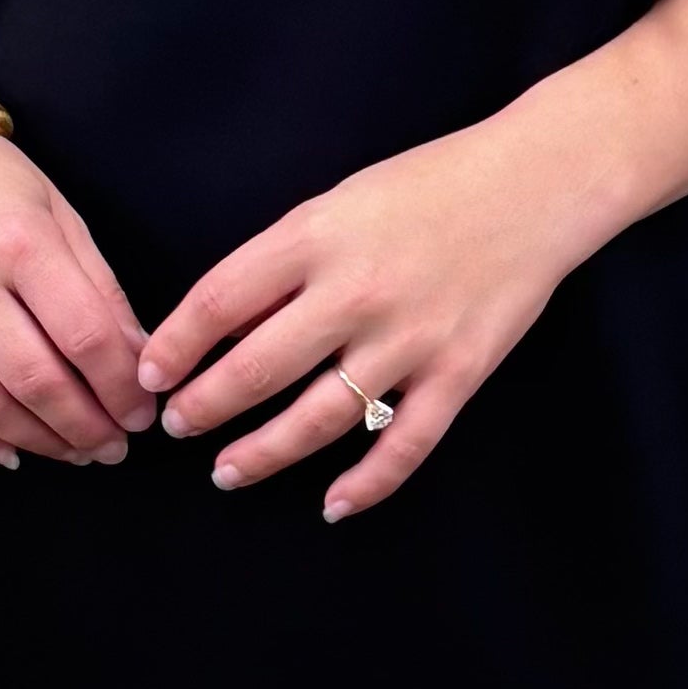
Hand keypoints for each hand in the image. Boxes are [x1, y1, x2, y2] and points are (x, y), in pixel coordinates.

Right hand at [0, 139, 152, 468]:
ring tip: (73, 451)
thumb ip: (100, 291)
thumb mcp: (60, 216)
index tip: (142, 415)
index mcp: (19, 241)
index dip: (121, 389)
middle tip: (114, 448)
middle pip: (35, 382)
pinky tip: (10, 452)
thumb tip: (138, 365)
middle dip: (86, 427)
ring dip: (38, 442)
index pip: (85, 337)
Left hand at [136, 116, 602, 521]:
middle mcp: (357, 291)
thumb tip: (227, 327)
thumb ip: (286, 260)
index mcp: (317, 236)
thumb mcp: (340, 202)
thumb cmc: (430, 184)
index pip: (220, 300)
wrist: (536, 183)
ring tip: (227, 472)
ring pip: (320, 418)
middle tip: (176, 428)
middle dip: (205, 407)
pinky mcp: (459, 372)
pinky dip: (366, 485)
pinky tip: (331, 506)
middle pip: (258, 368)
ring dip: (264, 453)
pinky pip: (403, 445)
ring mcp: (410, 338)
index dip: (176, 345)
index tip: (150, 374)